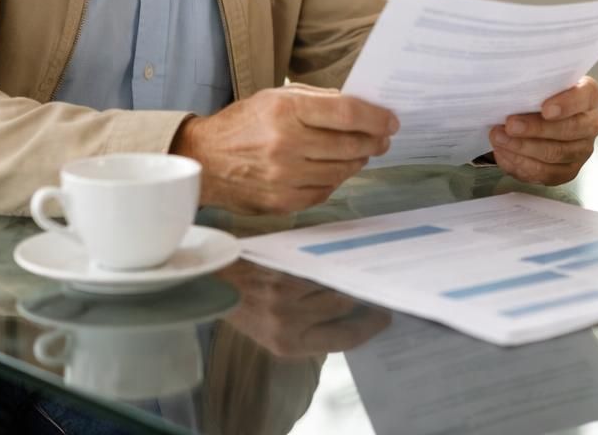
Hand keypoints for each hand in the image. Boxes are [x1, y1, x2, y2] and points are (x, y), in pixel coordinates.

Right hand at [170, 86, 397, 213]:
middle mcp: (285, 144)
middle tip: (383, 138)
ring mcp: (284, 176)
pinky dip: (335, 180)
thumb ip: (318, 100)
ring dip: (358, 160)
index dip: (375, 118)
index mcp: (285, 110)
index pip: (346, 113)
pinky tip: (335, 169)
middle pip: (349, 144)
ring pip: (342, 170)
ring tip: (361, 152)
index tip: (391, 120)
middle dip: (373, 140)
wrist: (204, 160)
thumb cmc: (244, 124)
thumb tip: (360, 108)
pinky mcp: (282, 201)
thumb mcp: (275, 96)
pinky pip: (325, 191)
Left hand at [219, 261, 389, 358]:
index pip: (344, 339)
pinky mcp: (282, 272)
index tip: (385, 315)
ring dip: (347, 272)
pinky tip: (338, 253)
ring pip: (333, 282)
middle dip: (363, 294)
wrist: (213, 280)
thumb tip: (355, 313)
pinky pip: (319, 264)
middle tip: (376, 283)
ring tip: (359, 265)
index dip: (370, 326)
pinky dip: (331, 257)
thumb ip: (311, 328)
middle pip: (343, 305)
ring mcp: (284, 296)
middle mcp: (288, 324)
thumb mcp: (276, 331)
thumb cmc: (247, 306)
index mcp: (289, 345)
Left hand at [488, 77, 597, 185]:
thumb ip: (534, 86)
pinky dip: (522, 164)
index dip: (567, 104)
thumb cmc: (538, 97)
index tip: (545, 109)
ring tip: (499, 138)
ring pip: (556, 153)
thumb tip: (512, 94)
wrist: (535, 118)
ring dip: (524, 148)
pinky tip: (504, 153)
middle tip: (510, 125)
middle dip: (537, 129)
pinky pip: (546, 173)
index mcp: (588, 96)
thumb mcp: (539, 85)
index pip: (586, 96)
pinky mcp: (569, 171)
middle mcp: (591, 124)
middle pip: (570, 129)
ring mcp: (582, 150)